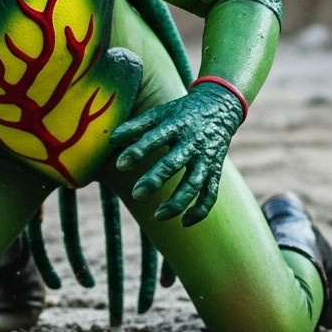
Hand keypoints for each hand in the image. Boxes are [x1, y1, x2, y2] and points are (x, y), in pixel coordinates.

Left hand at [111, 81, 244, 225]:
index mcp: (177, 125)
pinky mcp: (216, 171)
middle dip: (155, 179)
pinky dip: (200, 210)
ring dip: (177, 202)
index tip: (120, 165)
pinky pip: (211, 194)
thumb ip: (135, 126)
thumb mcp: (160, 113)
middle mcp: (192, 143)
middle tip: (136, 195)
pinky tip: (183, 223)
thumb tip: (110, 140)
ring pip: (194, 184)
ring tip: (157, 216)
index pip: (155, 138)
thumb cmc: (181, 113)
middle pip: (174, 163)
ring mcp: (206, 159)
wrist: (221, 108)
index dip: (137, 151)